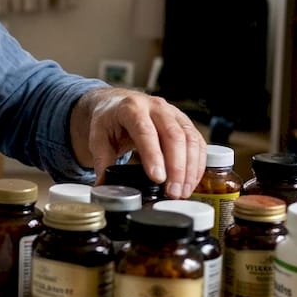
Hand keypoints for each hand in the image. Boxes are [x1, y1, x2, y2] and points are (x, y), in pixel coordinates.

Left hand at [72, 87, 206, 199]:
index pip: (145, 131)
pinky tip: (191, 181)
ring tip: (182, 192)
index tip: (158, 179)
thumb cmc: (109, 120)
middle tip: (172, 193)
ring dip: (190, 169)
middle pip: (173, 136)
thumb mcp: (98, 137)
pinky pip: (197, 142)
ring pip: (190, 139)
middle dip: (176, 168)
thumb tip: (102, 187)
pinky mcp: (184, 122)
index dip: (153, 156)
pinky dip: (197, 164)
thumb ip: (101, 162)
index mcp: (131, 108)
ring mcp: (173, 113)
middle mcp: (156, 107)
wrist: (118, 103)